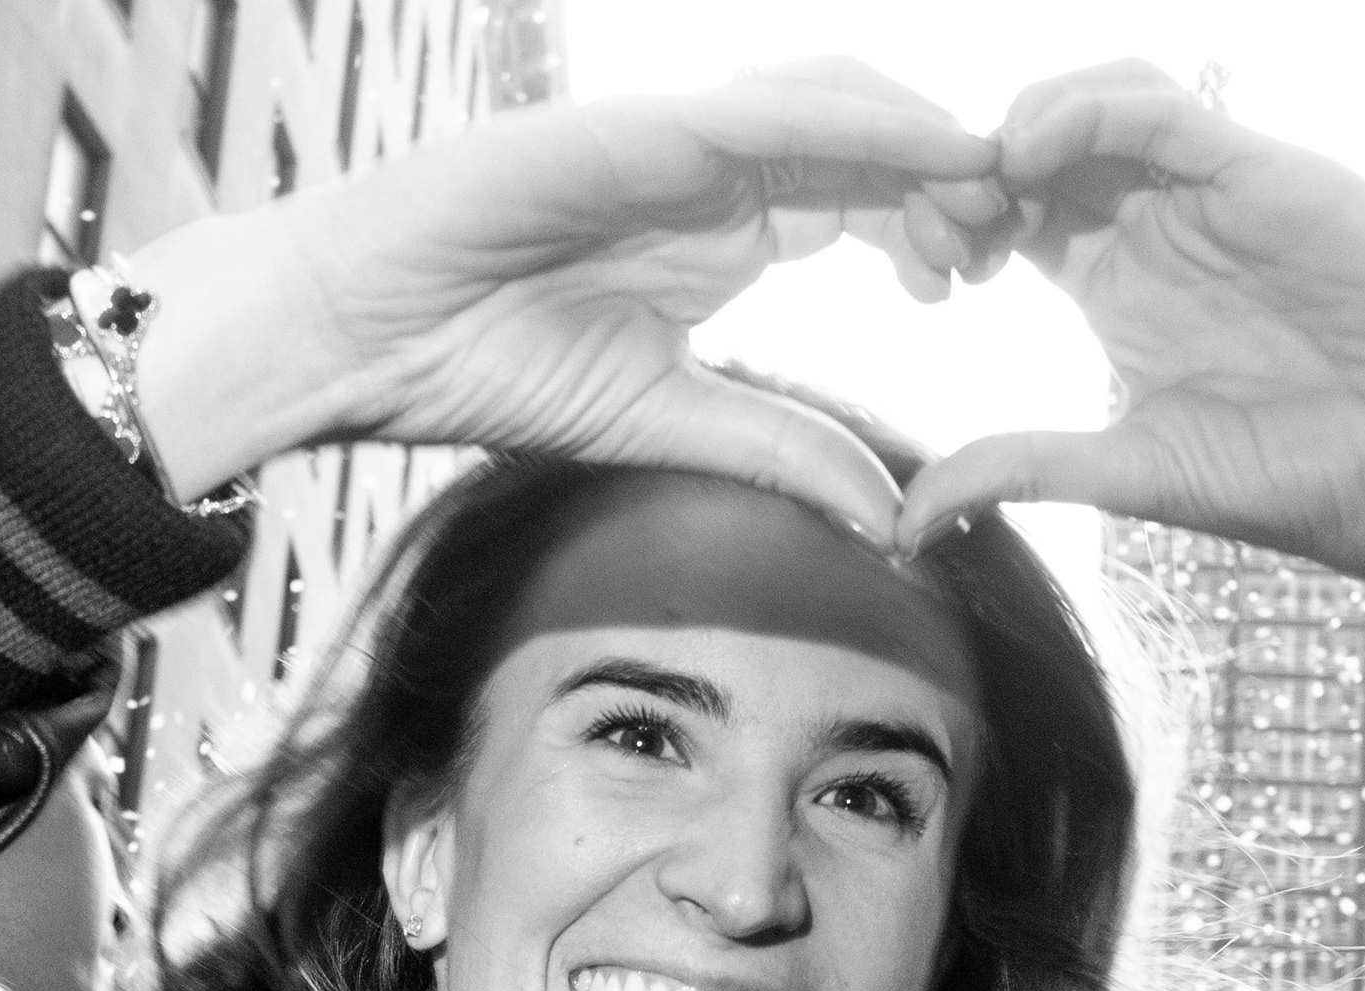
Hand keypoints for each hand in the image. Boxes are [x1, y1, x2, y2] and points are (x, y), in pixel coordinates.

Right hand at [125, 63, 1010, 542]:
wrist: (356, 337)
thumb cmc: (479, 365)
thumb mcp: (662, 421)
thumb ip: (773, 446)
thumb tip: (885, 510)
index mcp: (722, 226)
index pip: (857, 202)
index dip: (928, 225)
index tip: (978, 280)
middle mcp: (710, 167)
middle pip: (867, 146)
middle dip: (946, 178)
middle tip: (1007, 231)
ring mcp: (674, 135)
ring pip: (836, 106)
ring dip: (920, 142)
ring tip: (986, 189)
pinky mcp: (638, 127)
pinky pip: (773, 111)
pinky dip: (859, 122)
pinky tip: (928, 144)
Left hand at [890, 63, 1364, 672]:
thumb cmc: (1302, 476)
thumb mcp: (1129, 472)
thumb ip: (1021, 467)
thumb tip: (904, 523)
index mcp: (1120, 285)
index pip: (1013, 214)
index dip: (956, 223)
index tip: (924, 276)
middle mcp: (1160, 225)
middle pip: (1042, 145)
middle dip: (973, 167)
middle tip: (937, 223)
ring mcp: (1210, 191)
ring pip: (1095, 100)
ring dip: (1021, 124)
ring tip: (982, 185)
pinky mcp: (1263, 170)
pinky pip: (1162, 104)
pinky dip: (1089, 108)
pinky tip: (1036, 155)